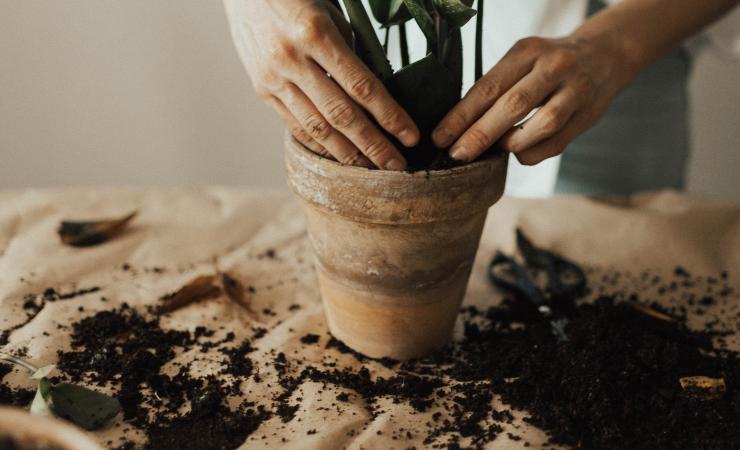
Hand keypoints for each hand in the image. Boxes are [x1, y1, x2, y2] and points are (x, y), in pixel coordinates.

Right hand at [224, 0, 418, 169]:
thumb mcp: (331, 15)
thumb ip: (350, 56)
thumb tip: (373, 98)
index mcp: (317, 34)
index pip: (363, 87)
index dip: (390, 116)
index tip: (410, 136)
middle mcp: (293, 59)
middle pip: (342, 115)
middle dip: (373, 145)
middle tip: (396, 166)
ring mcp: (274, 77)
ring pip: (317, 127)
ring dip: (347, 153)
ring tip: (369, 169)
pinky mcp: (262, 89)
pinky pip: (295, 124)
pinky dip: (319, 144)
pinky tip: (338, 156)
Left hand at [432, 35, 632, 164]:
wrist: (606, 54)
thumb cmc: (549, 63)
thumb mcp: (523, 60)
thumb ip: (498, 87)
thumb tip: (460, 126)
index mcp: (527, 51)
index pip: (488, 86)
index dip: (461, 115)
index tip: (439, 137)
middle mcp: (553, 67)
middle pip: (512, 105)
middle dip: (480, 134)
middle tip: (457, 154)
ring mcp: (575, 90)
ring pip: (541, 124)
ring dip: (512, 143)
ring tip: (496, 150)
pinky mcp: (588, 114)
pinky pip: (556, 143)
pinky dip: (532, 152)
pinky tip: (519, 152)